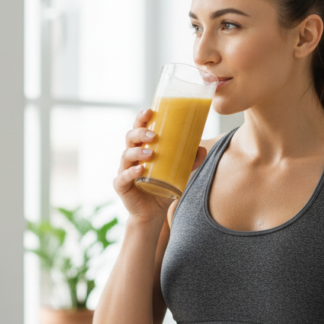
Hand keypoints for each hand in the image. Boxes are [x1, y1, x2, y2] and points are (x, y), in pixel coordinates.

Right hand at [113, 109, 206, 224]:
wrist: (153, 213)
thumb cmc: (163, 187)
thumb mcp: (179, 173)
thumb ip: (190, 161)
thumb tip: (202, 149)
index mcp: (142, 148)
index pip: (138, 129)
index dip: (141, 119)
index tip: (149, 111)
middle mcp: (131, 157)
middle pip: (130, 138)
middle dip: (140, 133)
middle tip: (153, 135)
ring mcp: (124, 170)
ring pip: (126, 156)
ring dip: (137, 152)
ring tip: (150, 154)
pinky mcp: (121, 186)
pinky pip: (123, 177)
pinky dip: (131, 173)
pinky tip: (140, 170)